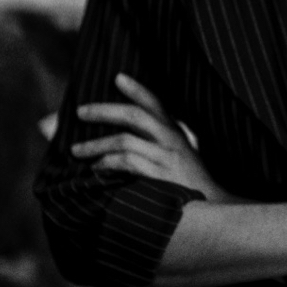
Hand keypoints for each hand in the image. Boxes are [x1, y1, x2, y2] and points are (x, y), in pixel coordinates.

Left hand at [71, 74, 233, 201]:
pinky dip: (107, 163)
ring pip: (125, 140)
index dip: (137, 89)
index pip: (155, 103)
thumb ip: (156, 144)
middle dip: (103, 111)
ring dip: (96, 144)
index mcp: (175, 132)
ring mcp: (166, 157)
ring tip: (76, 150)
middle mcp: (171, 140)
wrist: (211, 210)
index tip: (117, 77)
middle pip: (135, 115)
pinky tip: (96, 169)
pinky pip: (128, 163)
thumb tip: (120, 139)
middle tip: (80, 112)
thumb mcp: (178, 156)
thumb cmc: (188, 184)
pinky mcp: (160, 176)